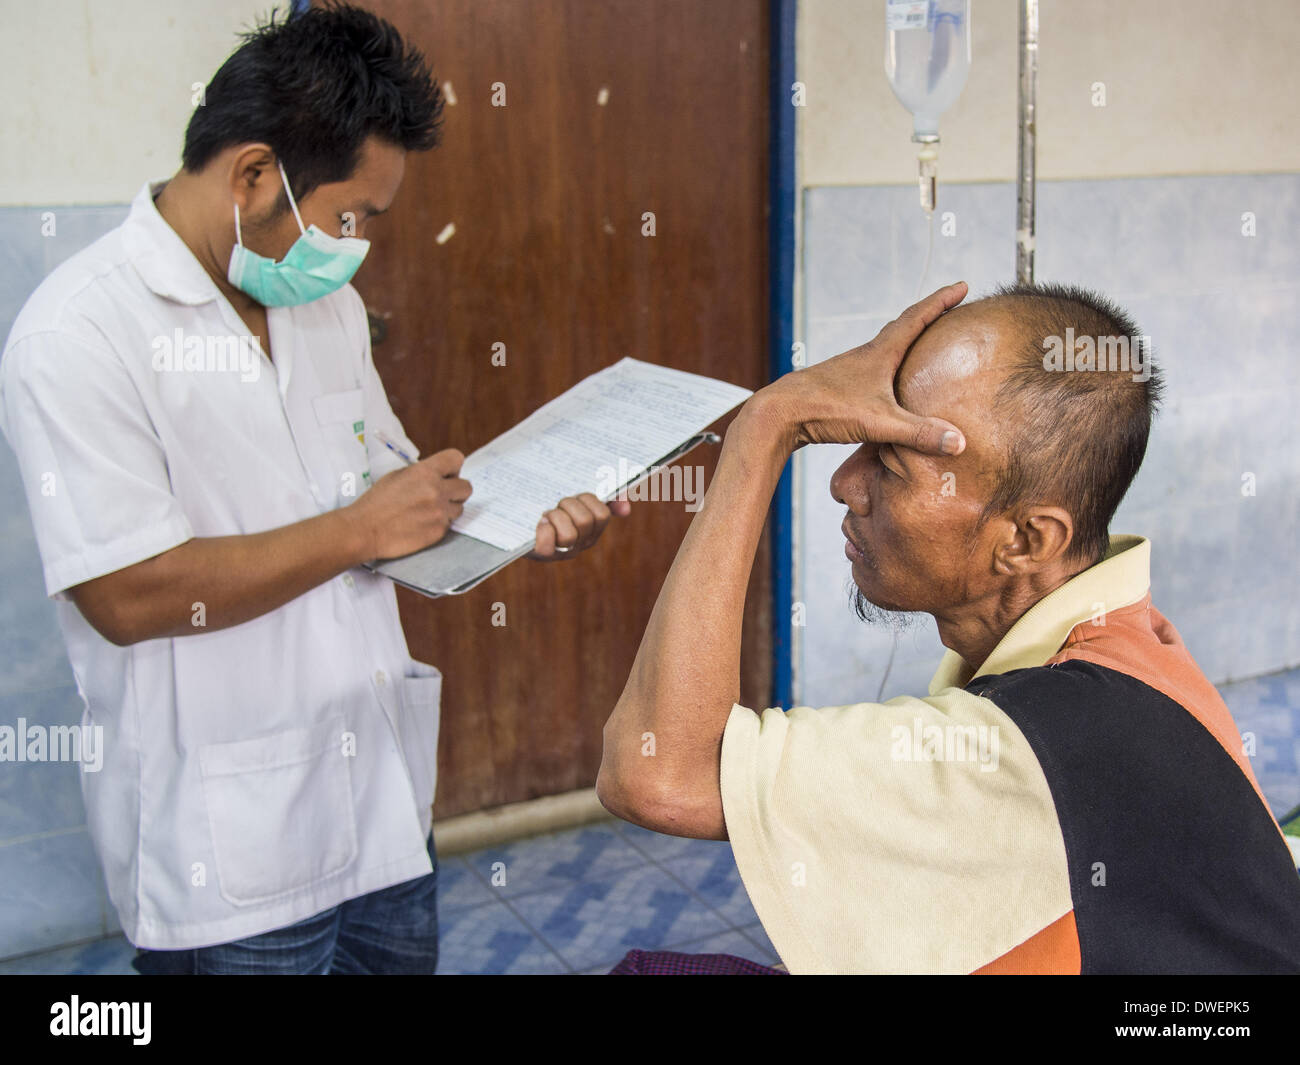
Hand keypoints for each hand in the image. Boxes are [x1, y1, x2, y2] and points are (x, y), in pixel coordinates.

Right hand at [351, 448, 472, 559]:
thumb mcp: (397, 476)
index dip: (453, 468)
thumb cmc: (376, 503)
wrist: (365, 530)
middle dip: (456, 491)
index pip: (456, 459)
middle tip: (441, 495)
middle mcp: (436, 490)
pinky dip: (438, 524)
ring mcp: (439, 512)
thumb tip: (439, 474)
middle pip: (466, 487)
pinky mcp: (438, 531)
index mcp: (425, 472)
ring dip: (447, 509)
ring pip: (459, 508)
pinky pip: (449, 524)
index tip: (447, 474)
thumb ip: (422, 473)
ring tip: (427, 512)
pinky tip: (422, 524)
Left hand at [527, 493, 630, 560]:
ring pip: (570, 535)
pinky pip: (548, 546)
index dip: (588, 500)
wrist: (516, 517)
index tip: (576, 495)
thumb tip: (626, 509)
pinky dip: (544, 530)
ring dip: (555, 516)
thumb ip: (606, 497)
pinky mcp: (542, 555)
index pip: (602, 514)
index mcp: (592, 529)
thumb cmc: (550, 503)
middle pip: (586, 522)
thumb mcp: (577, 497)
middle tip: (557, 503)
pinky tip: (539, 523)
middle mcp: (580, 543)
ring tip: (546, 514)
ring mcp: (562, 551)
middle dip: (569, 504)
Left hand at [751, 282, 968, 455]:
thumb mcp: (878, 423)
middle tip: (949, 306)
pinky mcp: (837, 387)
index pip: (917, 318)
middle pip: (902, 327)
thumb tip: (959, 443)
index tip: (963, 285)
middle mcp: (864, 356)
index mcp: (879, 354)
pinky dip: (887, 367)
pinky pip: (870, 370)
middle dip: (928, 315)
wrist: (777, 414)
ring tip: (922, 344)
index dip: (942, 301)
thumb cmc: (825, 410)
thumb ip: (918, 433)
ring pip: (884, 348)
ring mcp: (849, 370)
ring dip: (905, 341)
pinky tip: (885, 383)